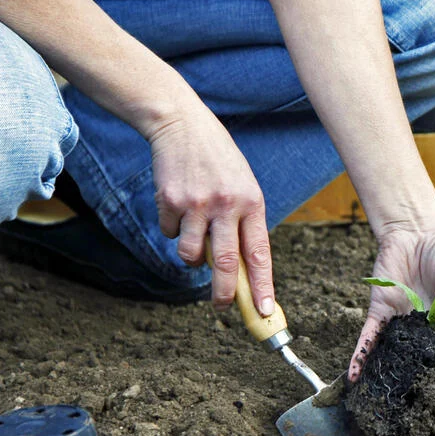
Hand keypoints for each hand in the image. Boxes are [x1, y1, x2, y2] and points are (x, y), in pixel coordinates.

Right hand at [148, 104, 273, 314]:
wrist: (183, 124)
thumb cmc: (219, 162)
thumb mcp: (243, 187)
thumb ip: (244, 224)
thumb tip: (241, 271)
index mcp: (252, 202)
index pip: (260, 253)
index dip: (263, 285)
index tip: (265, 311)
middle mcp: (227, 205)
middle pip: (227, 263)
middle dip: (225, 293)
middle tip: (223, 307)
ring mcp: (197, 204)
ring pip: (191, 254)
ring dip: (191, 257)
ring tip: (195, 235)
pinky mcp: (170, 201)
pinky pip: (170, 233)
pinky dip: (174, 229)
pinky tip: (179, 206)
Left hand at [349, 227, 434, 420]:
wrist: (416, 232)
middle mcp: (424, 332)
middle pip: (421, 368)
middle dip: (419, 394)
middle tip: (416, 421)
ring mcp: (400, 326)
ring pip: (392, 359)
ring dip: (386, 380)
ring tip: (380, 408)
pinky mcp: (379, 315)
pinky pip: (368, 341)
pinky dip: (360, 358)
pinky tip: (354, 376)